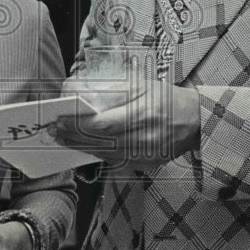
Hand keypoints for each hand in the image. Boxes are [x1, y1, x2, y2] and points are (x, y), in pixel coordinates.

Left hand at [54, 76, 200, 170]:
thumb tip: (83, 92)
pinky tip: (85, 146)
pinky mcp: (146, 164)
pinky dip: (98, 153)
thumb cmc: (167, 98)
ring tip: (63, 139)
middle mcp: (144, 137)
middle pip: (100, 142)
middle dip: (73, 137)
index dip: (78, 125)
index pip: (102, 125)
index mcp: (143, 114)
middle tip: (54, 131)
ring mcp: (145, 154)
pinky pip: (116, 161)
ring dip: (81, 147)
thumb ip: (114, 90)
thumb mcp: (143, 85)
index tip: (60, 120)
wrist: (195, 120)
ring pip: (105, 154)